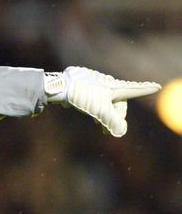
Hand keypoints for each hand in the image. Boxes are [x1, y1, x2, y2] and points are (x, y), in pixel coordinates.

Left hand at [44, 66, 160, 136]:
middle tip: (103, 128)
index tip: (156, 86)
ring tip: (93, 121)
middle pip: (116, 101)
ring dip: (100, 112)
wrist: (57, 87)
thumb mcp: (101, 111)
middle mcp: (105, 82)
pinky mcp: (80, 83)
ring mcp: (92, 81)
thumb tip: (120, 132)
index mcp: (114, 87)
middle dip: (112, 115)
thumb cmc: (82, 96)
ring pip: (102, 99)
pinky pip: (89, 96)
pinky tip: (77, 107)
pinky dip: (88, 105)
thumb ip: (114, 122)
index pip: (133, 89)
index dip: (145, 89)